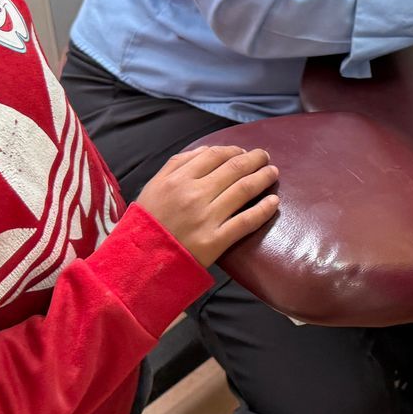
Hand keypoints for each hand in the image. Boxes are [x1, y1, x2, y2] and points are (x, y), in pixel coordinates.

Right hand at [135, 145, 280, 266]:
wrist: (139, 263)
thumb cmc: (147, 223)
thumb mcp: (153, 186)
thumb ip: (177, 164)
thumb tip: (208, 150)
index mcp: (177, 179)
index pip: (214, 155)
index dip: (234, 151)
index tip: (244, 152)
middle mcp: (193, 195)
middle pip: (233, 169)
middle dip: (254, 160)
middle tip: (265, 157)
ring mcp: (206, 218)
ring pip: (243, 190)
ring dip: (263, 178)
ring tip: (273, 172)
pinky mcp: (215, 241)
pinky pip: (245, 221)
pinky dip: (263, 210)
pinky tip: (274, 202)